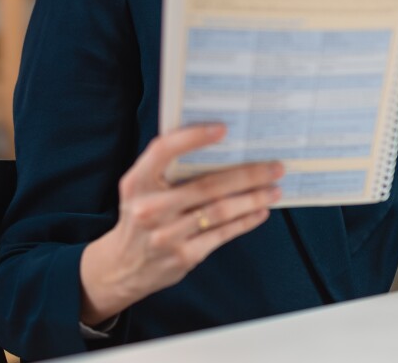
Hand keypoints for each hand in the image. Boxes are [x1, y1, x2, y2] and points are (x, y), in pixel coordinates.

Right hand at [78, 124, 283, 325]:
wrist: (123, 267)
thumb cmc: (140, 216)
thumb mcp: (140, 188)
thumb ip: (167, 169)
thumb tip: (218, 146)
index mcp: (137, 182)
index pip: (163, 151)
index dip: (193, 138)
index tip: (223, 129)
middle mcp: (149, 208)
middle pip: (206, 185)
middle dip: (247, 174)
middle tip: (274, 167)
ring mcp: (167, 235)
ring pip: (220, 211)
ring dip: (252, 198)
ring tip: (274, 189)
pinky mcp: (184, 256)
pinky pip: (222, 234)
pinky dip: (245, 221)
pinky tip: (260, 211)